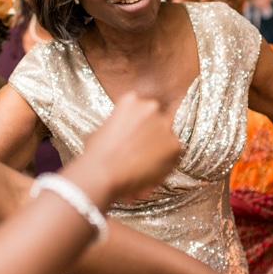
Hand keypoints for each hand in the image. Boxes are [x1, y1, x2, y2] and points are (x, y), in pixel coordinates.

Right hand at [67, 92, 181, 208]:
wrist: (103, 171)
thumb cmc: (97, 153)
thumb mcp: (100, 130)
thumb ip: (116, 127)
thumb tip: (118, 136)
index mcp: (132, 99)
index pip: (142, 108)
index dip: (139, 125)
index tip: (133, 136)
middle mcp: (151, 107)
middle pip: (157, 121)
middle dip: (151, 135)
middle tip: (139, 152)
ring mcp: (165, 125)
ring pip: (166, 138)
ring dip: (158, 150)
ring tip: (142, 166)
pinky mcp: (175, 145)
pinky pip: (173, 156)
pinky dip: (164, 166)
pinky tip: (148, 174)